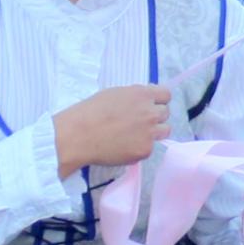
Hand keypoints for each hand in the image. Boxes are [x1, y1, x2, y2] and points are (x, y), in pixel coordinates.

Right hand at [52, 82, 176, 174]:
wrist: (77, 136)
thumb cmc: (89, 113)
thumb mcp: (113, 95)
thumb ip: (134, 97)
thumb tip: (145, 100)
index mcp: (142, 95)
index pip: (166, 95)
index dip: (158, 100)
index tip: (151, 105)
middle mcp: (150, 112)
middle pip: (166, 113)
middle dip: (155, 116)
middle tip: (138, 122)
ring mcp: (150, 132)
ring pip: (164, 131)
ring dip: (153, 132)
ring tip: (133, 134)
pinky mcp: (145, 150)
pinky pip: (149, 147)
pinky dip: (139, 147)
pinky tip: (123, 146)